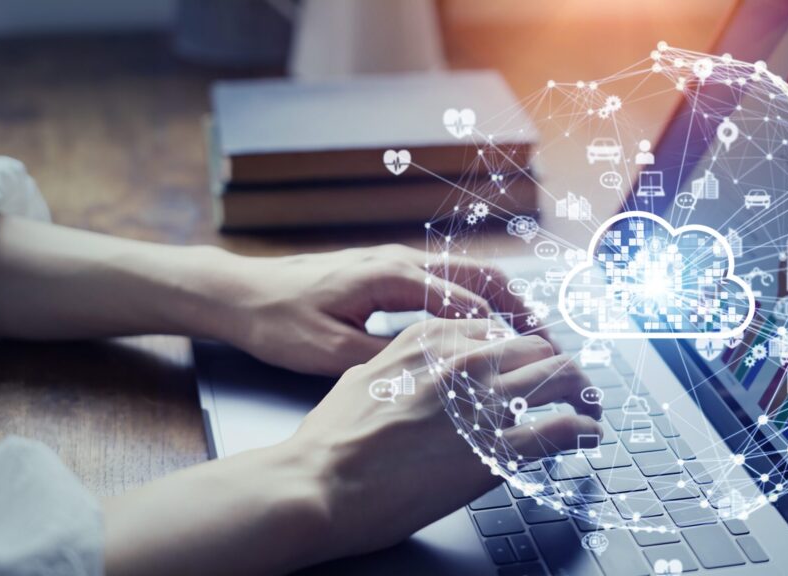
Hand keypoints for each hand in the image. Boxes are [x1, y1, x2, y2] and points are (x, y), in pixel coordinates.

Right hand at [103, 318, 598, 574]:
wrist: (319, 482)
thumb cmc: (331, 439)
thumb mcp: (366, 379)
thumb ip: (407, 369)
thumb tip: (427, 376)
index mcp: (430, 340)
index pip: (498, 331)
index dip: (521, 351)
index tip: (529, 366)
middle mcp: (464, 360)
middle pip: (536, 348)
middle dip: (557, 368)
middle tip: (569, 387)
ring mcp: (485, 402)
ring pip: (561, 378)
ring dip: (583, 394)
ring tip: (590, 409)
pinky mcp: (498, 449)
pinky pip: (562, 428)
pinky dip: (583, 429)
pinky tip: (587, 436)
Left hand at [222, 244, 538, 375]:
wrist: (239, 292)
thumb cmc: (278, 320)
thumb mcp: (329, 351)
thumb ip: (387, 357)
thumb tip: (440, 372)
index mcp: (392, 278)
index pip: (469, 305)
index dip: (508, 335)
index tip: (536, 362)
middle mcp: (400, 261)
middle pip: (481, 278)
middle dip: (520, 310)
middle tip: (548, 346)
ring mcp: (393, 262)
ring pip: (466, 277)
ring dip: (500, 305)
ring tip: (526, 340)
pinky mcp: (384, 272)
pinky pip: (444, 282)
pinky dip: (473, 304)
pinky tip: (478, 332)